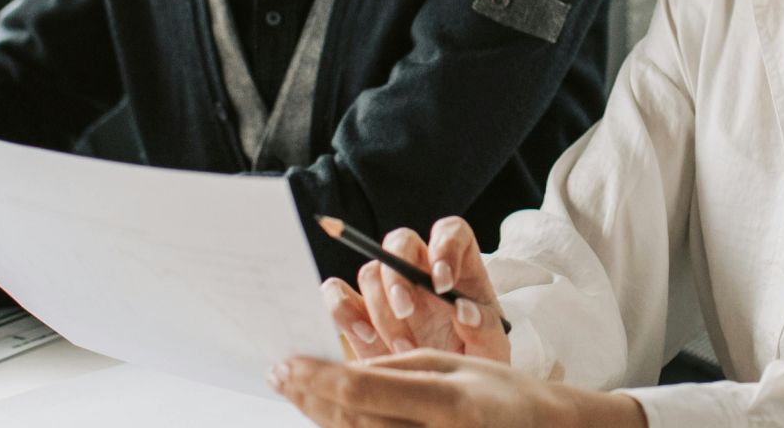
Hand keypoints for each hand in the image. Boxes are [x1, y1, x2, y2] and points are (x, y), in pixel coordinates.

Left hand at [270, 350, 646, 427]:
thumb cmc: (505, 395)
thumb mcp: (456, 366)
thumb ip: (399, 369)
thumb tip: (344, 372)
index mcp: (449, 404)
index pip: (363, 392)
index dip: (317, 378)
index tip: (286, 362)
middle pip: (349, 421)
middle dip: (308, 395)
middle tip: (279, 374)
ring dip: (317, 415)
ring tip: (293, 390)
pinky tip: (326, 415)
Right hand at [320, 218, 509, 362]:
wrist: (445, 398)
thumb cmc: (472, 363)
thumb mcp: (491, 350)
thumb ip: (485, 328)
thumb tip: (464, 310)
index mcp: (459, 268)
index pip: (450, 232)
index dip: (444, 246)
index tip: (443, 283)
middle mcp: (420, 270)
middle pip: (400, 242)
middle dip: (399, 275)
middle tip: (407, 311)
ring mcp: (387, 290)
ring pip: (370, 271)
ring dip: (380, 309)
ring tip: (403, 347)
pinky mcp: (358, 313)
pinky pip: (336, 293)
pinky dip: (343, 311)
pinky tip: (367, 337)